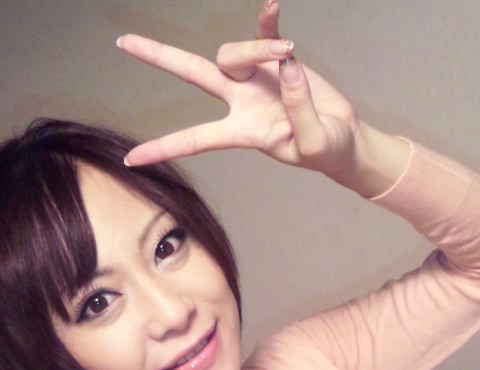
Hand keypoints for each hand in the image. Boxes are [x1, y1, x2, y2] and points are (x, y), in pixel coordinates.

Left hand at [116, 1, 360, 179]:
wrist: (344, 140)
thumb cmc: (325, 152)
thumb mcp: (313, 143)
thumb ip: (299, 110)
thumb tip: (285, 67)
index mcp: (241, 132)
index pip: (194, 140)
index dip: (163, 149)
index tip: (131, 161)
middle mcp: (240, 102)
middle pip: (192, 74)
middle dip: (160, 57)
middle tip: (123, 42)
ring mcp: (256, 78)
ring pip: (235, 51)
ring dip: (257, 47)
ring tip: (289, 58)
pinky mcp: (278, 60)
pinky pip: (265, 33)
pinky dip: (267, 21)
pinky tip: (272, 4)